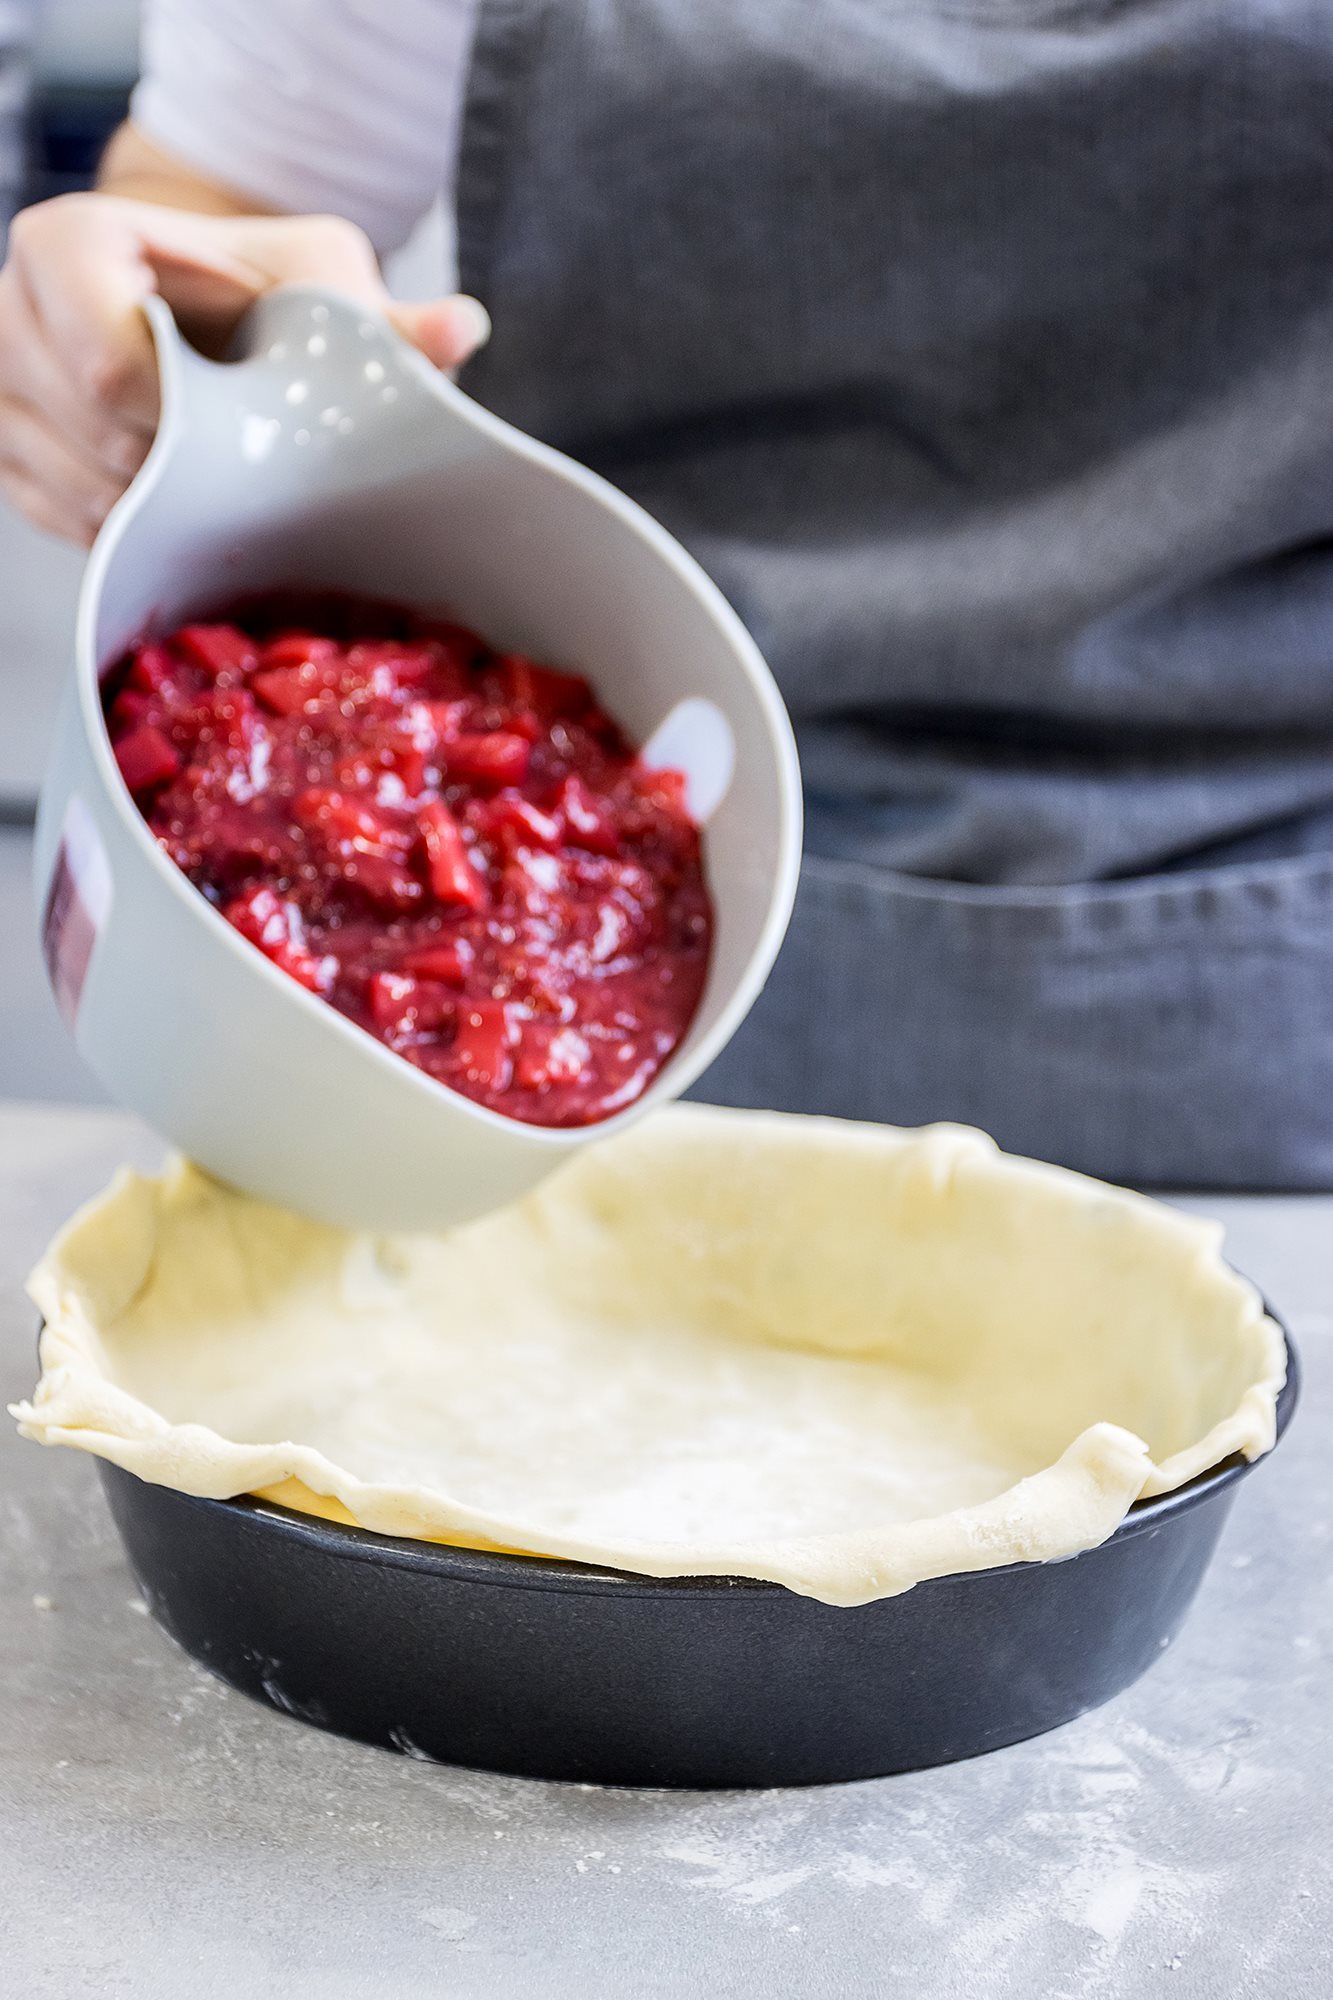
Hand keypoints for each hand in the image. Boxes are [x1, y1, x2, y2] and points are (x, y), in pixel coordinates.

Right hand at [0, 193, 490, 543]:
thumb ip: (383, 319)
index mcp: (70, 244)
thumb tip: (462, 329)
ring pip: (73, 488)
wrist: (208, 313)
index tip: (241, 426)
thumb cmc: (262, 292)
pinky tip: (182, 508)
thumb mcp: (322, 284)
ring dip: (157, 509)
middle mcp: (11, 311)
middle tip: (245, 466)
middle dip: (177, 467)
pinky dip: (132, 532)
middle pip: (88, 433)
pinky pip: (63, 523)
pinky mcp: (8, 455)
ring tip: (219, 482)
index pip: (107, 363)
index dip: (181, 415)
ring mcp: (2, 390)